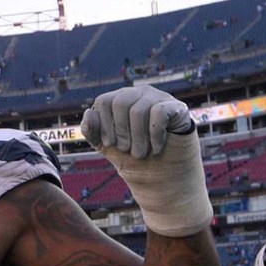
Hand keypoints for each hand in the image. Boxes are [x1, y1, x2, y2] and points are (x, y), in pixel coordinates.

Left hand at [80, 86, 210, 236]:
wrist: (163, 172)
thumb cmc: (133, 155)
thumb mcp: (107, 146)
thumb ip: (93, 131)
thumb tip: (88, 112)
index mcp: (121, 99)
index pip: (104, 101)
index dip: (103, 125)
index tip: (109, 144)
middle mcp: (139, 93)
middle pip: (121, 102)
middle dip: (120, 131)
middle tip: (126, 150)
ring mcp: (159, 97)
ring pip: (139, 110)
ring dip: (137, 138)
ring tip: (140, 154)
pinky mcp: (177, 108)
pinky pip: (160, 113)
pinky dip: (155, 136)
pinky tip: (156, 149)